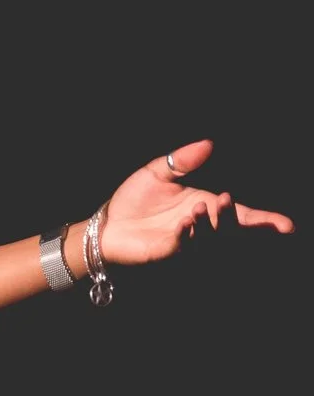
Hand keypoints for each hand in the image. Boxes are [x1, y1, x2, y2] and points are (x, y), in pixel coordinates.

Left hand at [95, 140, 294, 266]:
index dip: (265, 222)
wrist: (107, 222)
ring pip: (210, 240)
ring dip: (209, 225)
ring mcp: (185, 242)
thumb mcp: (158, 173)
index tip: (287, 227)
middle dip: (233, 217)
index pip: (242, 216)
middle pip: (231, 229)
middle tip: (222, 200)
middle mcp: (201, 227)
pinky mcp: (166, 252)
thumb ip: (183, 160)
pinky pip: (183, 247)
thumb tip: (208, 143)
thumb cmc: (135, 199)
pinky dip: (186, 235)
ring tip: (199, 207)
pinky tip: (183, 223)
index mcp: (206, 207)